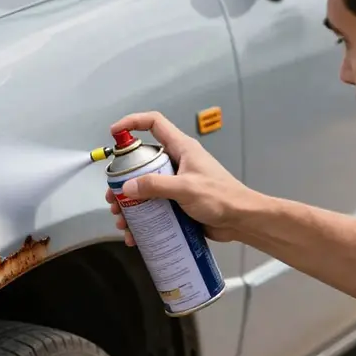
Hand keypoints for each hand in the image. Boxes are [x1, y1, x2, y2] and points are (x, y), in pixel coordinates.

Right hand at [105, 111, 259, 243]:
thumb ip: (156, 186)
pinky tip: (134, 233)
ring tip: (122, 219)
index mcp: (181, 149)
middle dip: (123, 179)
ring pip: (143, 188)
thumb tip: (128, 187)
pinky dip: (141, 219)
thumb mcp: (187, 188)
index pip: (154, 124)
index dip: (132, 123)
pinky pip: (152, 207)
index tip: (114, 132)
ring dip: (129, 204)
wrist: (241, 220)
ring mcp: (175, 183)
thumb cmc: (223, 198)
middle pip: (141, 162)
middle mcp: (176, 163)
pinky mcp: (176, 202)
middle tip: (114, 195)